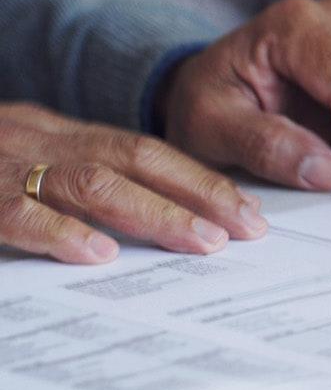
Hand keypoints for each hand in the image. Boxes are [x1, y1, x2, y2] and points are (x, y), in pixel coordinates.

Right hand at [0, 103, 265, 263]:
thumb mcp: (17, 164)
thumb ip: (72, 186)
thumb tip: (146, 225)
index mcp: (56, 136)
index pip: (142, 151)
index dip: (198, 179)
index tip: (246, 210)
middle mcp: (39, 143)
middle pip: (134, 158)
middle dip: (199, 192)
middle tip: (247, 227)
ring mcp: (7, 166)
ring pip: (92, 182)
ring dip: (154, 212)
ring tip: (202, 241)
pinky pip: (19, 212)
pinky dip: (62, 231)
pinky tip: (100, 253)